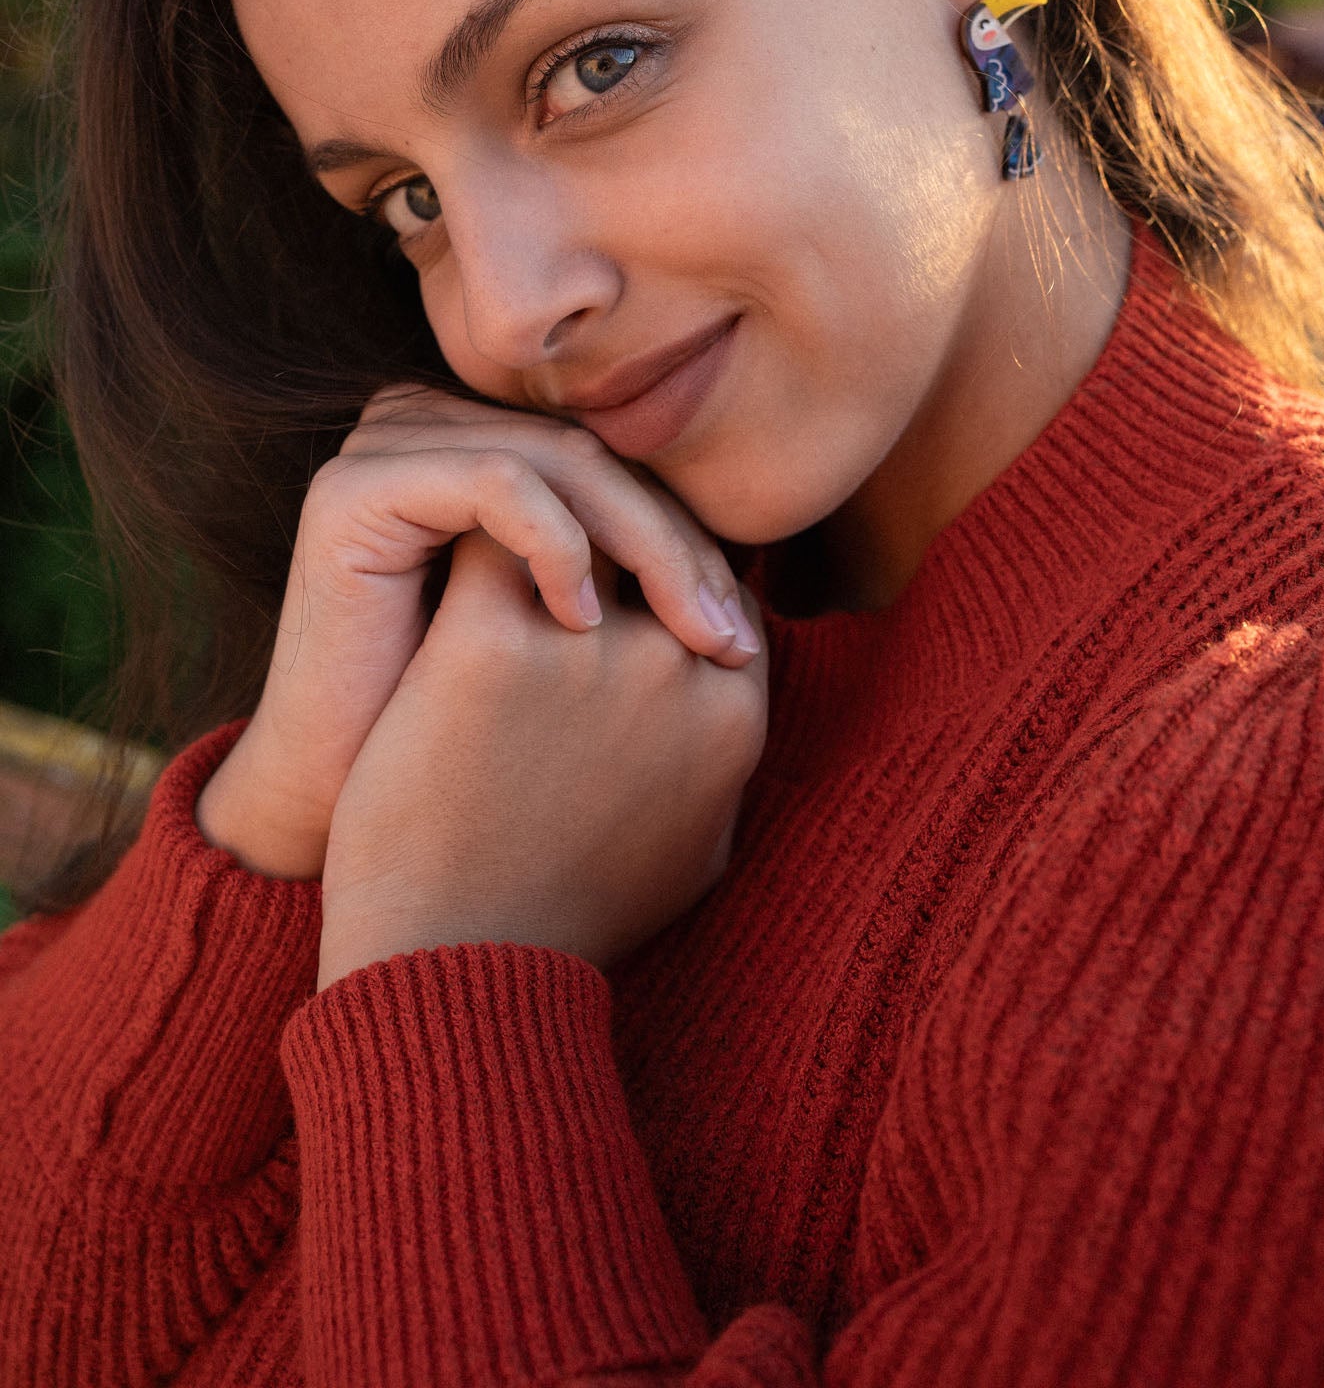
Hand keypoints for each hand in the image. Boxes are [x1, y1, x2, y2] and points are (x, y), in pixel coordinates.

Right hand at [195, 384, 758, 879]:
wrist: (338, 814)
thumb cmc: (457, 753)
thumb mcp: (563, 660)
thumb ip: (629, 602)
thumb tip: (754, 603)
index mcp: (480, 453)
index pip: (612, 473)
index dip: (686, 544)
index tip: (742, 638)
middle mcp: (430, 428)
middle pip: (595, 458)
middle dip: (678, 549)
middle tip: (731, 641)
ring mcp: (384, 448)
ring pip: (560, 460)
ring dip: (642, 546)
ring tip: (685, 638)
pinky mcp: (354, 488)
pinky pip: (494, 479)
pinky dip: (555, 544)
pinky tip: (583, 628)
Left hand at [315, 526, 768, 985]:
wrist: (455, 969)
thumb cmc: (569, 920)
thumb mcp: (698, 855)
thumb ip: (723, 771)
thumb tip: (731, 721)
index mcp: (733, 714)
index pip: (715, 585)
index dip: (666, 565)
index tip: (613, 569)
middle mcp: (675, 666)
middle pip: (651, 540)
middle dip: (606, 522)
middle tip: (547, 511)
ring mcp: (587, 648)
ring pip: (569, 519)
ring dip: (538, 512)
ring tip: (490, 509)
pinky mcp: (488, 641)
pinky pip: (486, 538)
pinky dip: (468, 529)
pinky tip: (436, 538)